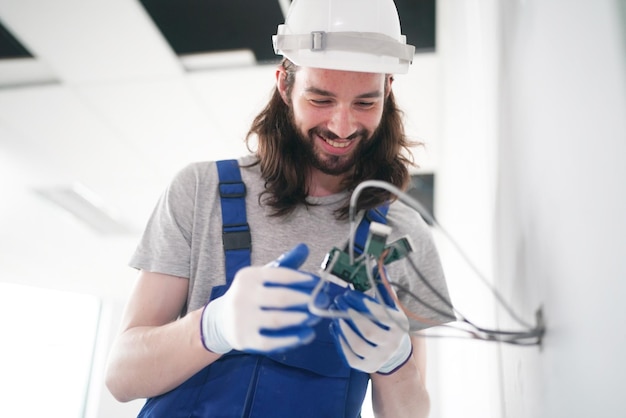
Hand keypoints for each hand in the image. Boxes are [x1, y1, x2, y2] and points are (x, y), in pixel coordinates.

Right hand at [200, 244, 319, 353]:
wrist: (222, 320)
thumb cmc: (251, 294)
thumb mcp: (263, 276)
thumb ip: (284, 263)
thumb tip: (305, 248)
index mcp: (249, 276)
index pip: (280, 275)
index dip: (302, 279)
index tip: (318, 283)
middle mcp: (242, 296)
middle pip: (281, 298)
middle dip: (306, 300)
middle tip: (323, 302)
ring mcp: (242, 319)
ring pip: (277, 320)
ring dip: (301, 319)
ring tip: (315, 318)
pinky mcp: (244, 340)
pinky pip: (271, 342)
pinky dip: (291, 340)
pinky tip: (306, 335)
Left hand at [330, 282, 411, 373]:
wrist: (393, 353)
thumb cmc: (388, 324)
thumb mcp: (391, 307)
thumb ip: (384, 290)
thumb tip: (380, 267)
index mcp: (399, 326)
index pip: (381, 315)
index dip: (364, 304)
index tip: (349, 293)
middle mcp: (392, 344)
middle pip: (369, 331)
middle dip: (351, 314)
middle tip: (338, 299)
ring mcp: (379, 358)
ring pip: (358, 345)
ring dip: (343, 328)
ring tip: (334, 313)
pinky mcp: (366, 367)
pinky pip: (350, 356)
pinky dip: (340, 341)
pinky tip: (334, 327)